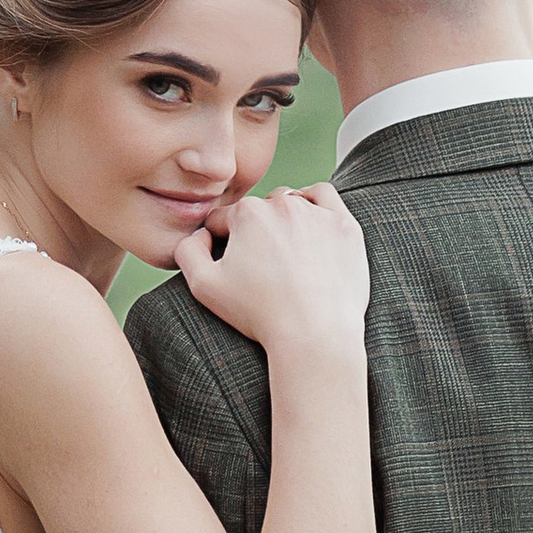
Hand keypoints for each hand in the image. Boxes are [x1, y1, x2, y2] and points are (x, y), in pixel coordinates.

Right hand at [175, 180, 368, 359]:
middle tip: (262, 267)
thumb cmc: (260, 314)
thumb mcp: (204, 287)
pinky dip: (315, 204)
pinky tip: (310, 227)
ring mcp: (317, 212)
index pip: (224, 219)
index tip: (233, 267)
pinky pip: (325, 196)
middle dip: (255, 231)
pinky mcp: (344, 225)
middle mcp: (283, 204)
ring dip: (284, 219)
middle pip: (258, 209)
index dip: (221, 243)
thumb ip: (187, 251)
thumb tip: (201, 234)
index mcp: (247, 213)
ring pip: (291, 201)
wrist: (314, 335)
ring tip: (286, 252)